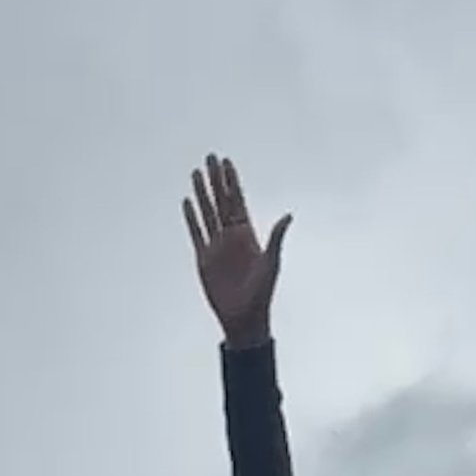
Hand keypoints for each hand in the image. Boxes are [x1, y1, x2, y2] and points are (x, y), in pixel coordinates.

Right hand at [184, 154, 289, 344]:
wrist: (244, 318)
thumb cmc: (262, 293)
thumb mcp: (272, 263)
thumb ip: (276, 238)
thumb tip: (288, 216)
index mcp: (247, 234)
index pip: (238, 201)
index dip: (232, 182)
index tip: (227, 163)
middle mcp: (231, 236)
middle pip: (221, 201)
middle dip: (216, 179)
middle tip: (210, 157)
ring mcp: (217, 246)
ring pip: (207, 213)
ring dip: (202, 193)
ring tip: (196, 173)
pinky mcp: (204, 259)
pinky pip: (196, 233)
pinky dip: (191, 218)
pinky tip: (187, 202)